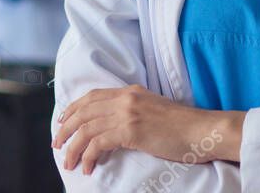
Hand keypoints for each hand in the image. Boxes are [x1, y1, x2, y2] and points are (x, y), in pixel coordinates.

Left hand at [52, 85, 243, 174]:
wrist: (202, 130)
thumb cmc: (182, 126)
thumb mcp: (153, 110)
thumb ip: (132, 111)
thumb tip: (113, 126)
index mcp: (130, 91)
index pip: (92, 96)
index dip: (73, 109)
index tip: (62, 122)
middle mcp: (126, 98)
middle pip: (84, 111)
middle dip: (66, 128)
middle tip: (57, 145)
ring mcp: (128, 112)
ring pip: (87, 128)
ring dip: (74, 147)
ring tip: (69, 162)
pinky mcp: (131, 130)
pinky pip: (99, 143)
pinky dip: (89, 156)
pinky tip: (88, 167)